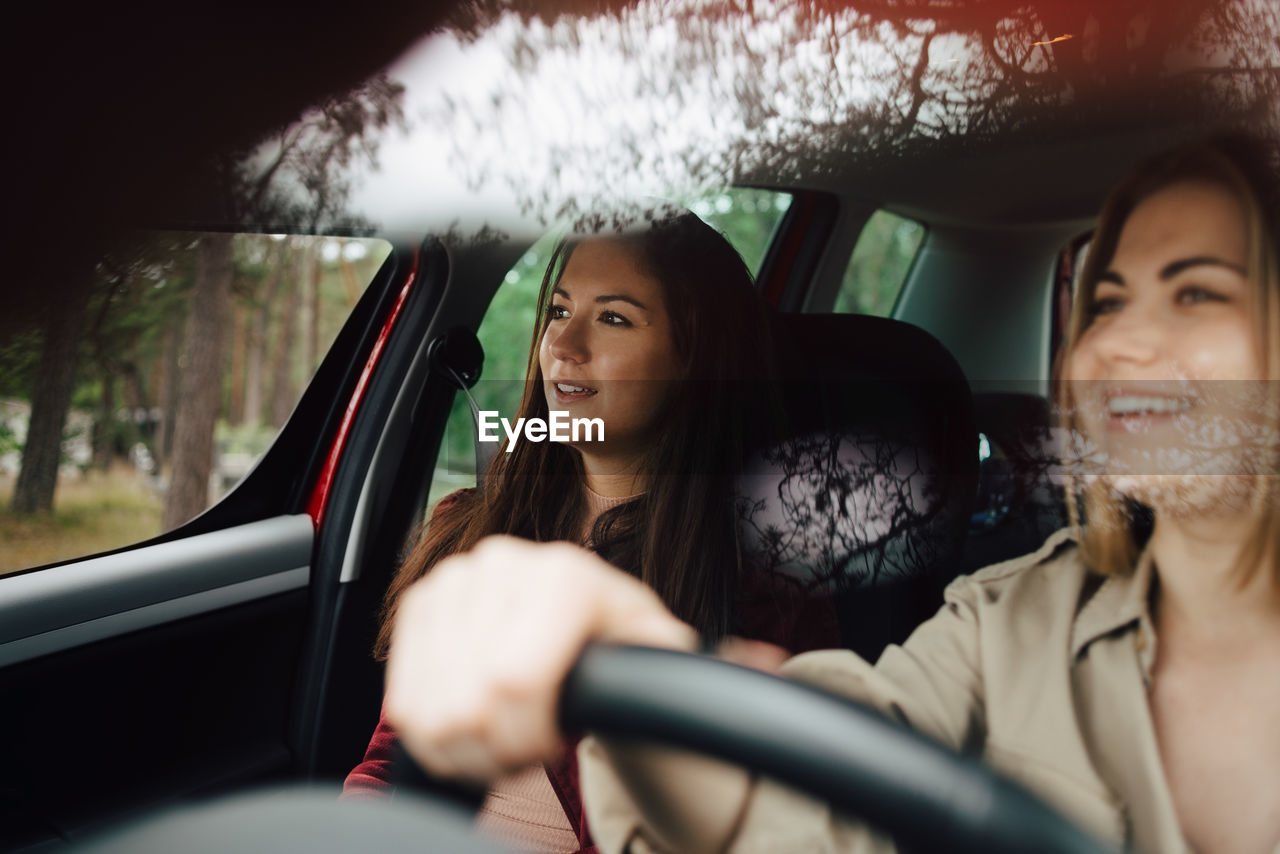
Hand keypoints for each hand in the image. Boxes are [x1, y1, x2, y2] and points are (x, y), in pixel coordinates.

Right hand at [384, 535, 698, 782]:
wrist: (576, 607)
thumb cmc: (615, 634)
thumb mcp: (653, 644)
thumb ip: (667, 654)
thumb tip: (682, 654)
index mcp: (564, 576)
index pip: (514, 680)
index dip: (526, 737)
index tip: (550, 749)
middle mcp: (503, 564)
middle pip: (467, 701)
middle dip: (494, 751)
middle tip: (521, 756)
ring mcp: (455, 579)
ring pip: (427, 705)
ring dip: (461, 748)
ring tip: (497, 745)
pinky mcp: (420, 602)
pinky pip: (403, 695)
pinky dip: (429, 734)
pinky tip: (466, 732)